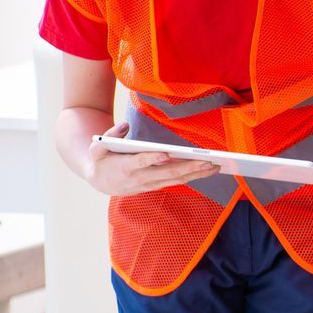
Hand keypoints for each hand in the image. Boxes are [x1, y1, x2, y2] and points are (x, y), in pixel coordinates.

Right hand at [83, 123, 218, 196]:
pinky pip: (176, 182)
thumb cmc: (101, 160)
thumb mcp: (97, 146)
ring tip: (215, 167)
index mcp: (124, 166)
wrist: (99, 181)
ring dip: (196, 174)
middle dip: (188, 167)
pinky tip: (207, 171)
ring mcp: (148, 184)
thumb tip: (124, 126)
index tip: (166, 154)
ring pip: (175, 180)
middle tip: (207, 162)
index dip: (152, 158)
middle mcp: (139, 178)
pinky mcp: (155, 186)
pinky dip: (192, 177)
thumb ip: (110, 135)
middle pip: (166, 173)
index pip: (140, 162)